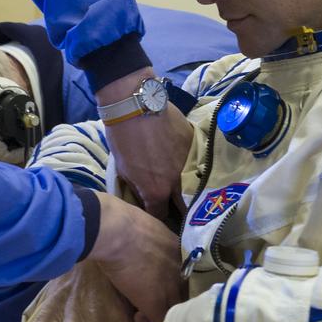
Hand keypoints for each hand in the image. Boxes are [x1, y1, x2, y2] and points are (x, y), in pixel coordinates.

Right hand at [89, 193, 184, 321]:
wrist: (117, 232)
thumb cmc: (126, 223)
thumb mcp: (150, 228)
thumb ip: (155, 239)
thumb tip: (144, 241)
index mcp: (181, 251)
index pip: (187, 274)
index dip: (176, 283)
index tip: (165, 287)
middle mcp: (181, 272)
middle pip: (185, 295)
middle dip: (173, 302)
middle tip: (159, 306)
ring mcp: (171, 288)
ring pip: (175, 311)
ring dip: (162, 316)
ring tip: (146, 316)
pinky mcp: (156, 303)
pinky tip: (138, 319)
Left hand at [96, 68, 193, 218]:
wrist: (137, 104)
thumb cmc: (123, 137)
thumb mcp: (124, 169)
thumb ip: (138, 188)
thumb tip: (145, 199)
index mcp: (156, 191)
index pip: (160, 215)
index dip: (157, 217)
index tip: (157, 214)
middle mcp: (177, 183)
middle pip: (186, 208)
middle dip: (182, 212)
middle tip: (178, 209)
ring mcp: (190, 164)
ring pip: (196, 187)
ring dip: (191, 191)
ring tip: (188, 191)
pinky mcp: (197, 146)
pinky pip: (197, 164)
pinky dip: (192, 167)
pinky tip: (187, 163)